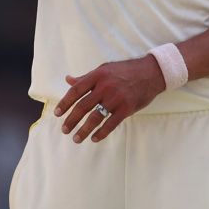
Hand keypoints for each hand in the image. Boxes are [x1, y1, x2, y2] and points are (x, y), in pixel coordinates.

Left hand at [53, 55, 167, 141]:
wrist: (151, 73)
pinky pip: (111, 124)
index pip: (76, 90)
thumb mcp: (104, 69)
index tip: (57, 113)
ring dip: (84, 130)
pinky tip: (94, 138)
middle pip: (83, 106)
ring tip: (76, 138)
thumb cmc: (125, 71)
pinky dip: (101, 133)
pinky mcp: (127, 108)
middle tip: (64, 130)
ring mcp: (116, 98)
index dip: (65, 103)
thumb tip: (68, 80)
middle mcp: (105, 86)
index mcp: (98, 75)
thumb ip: (86, 77)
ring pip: (95, 117)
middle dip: (71, 120)